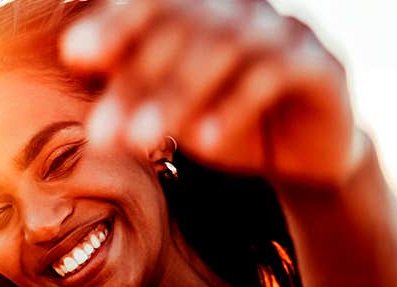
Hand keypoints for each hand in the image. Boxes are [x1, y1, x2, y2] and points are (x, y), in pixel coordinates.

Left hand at [61, 0, 365, 187]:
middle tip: (100, 131)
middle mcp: (246, 5)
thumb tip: (74, 52)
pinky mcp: (322, 66)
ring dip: (176, 97)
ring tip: (139, 141)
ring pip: (225, 49)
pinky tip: (203, 142)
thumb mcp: (173, 106)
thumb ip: (134, 77)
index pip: (157, 0)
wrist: (307, 160)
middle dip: (136, 79)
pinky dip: (233, 108)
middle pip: (185, 26)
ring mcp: (288, 30)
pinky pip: (272, 76)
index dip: (115, 22)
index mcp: (207, 5)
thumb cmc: (228, 123)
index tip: (74, 55)